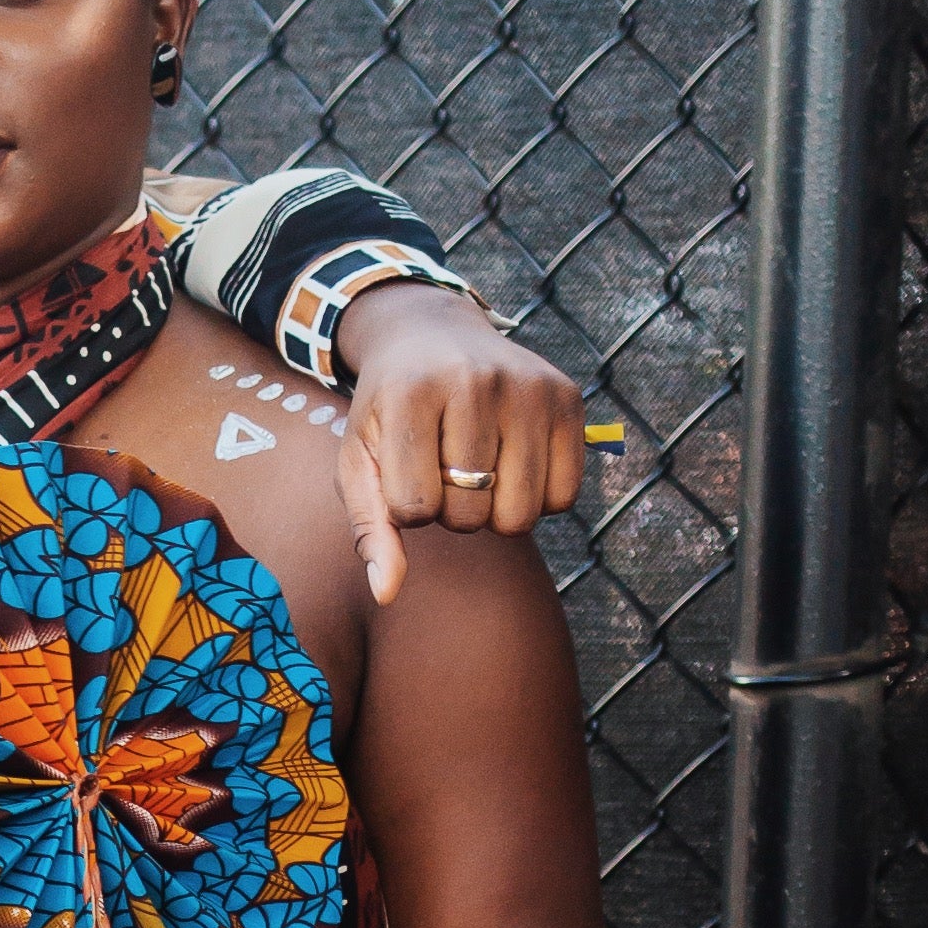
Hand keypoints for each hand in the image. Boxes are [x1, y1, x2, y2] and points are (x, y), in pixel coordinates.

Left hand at [320, 285, 588, 602]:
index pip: (414, 509)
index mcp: (412, 394)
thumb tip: (386, 593)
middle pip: (471, 515)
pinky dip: (538, 499)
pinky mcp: (568, 397)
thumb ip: (369, 528)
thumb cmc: (390, 410)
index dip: (407, 508)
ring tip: (479, 469)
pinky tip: (515, 465)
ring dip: (495, 511)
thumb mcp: (360, 459)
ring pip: (520, 514)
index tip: (406, 472)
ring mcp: (528, 387)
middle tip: (444, 469)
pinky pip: (564, 497)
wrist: (432, 333)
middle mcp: (475, 381)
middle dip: (452, 511)